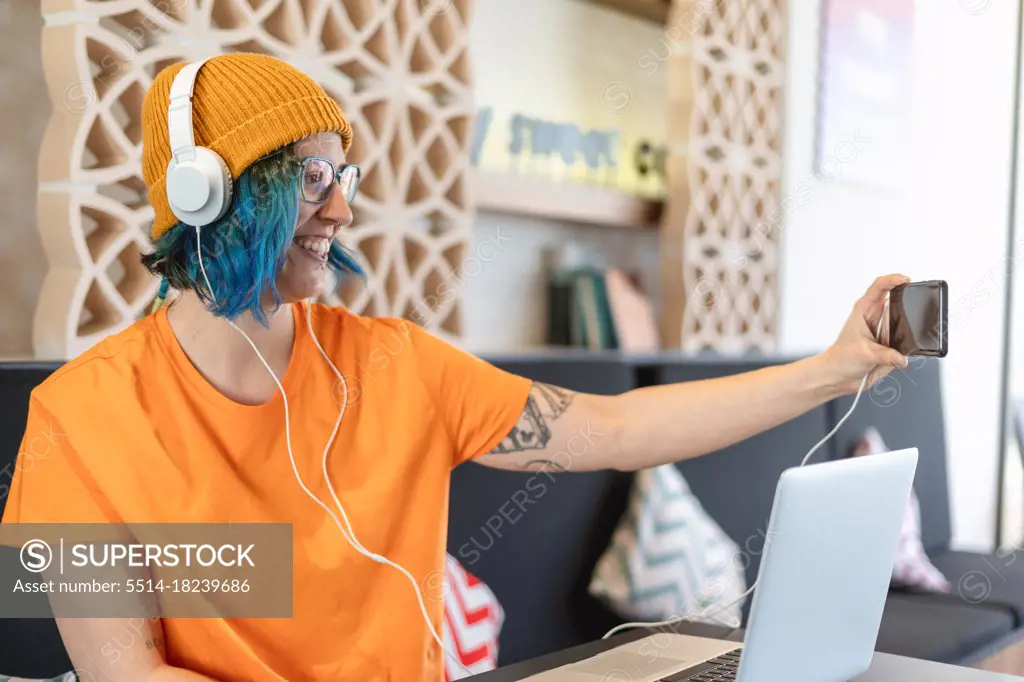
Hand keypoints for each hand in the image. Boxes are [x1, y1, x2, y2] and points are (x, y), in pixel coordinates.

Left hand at [818, 274, 910, 395]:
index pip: (879, 287)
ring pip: (902, 321)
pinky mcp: (889, 343)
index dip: (893, 280)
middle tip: (915, 307)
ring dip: (907, 327)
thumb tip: (902, 358)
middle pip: (895, 301)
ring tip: (902, 338)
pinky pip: (904, 338)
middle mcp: (874, 317)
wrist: (838, 375)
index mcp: (864, 311)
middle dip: (906, 303)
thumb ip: (886, 355)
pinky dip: (907, 343)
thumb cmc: (841, 359)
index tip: (906, 280)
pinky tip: (902, 351)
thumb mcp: (864, 354)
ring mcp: (883, 330)